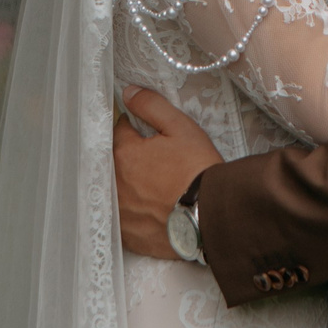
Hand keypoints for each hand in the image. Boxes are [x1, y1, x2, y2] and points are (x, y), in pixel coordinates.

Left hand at [113, 86, 223, 259]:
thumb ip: (151, 106)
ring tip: (154, 186)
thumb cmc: (198, 170)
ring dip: (129, 184)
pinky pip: (123, 217)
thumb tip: (128, 92)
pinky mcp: (128, 234)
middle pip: (115, 160)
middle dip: (130, 157)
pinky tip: (149, 209)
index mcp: (124, 153)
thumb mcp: (180, 128)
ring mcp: (120, 211)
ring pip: (117, 189)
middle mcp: (115, 182)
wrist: (212, 216)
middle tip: (155, 162)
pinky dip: (132, 211)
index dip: (137, 129)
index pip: (121, 131)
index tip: (152, 136)